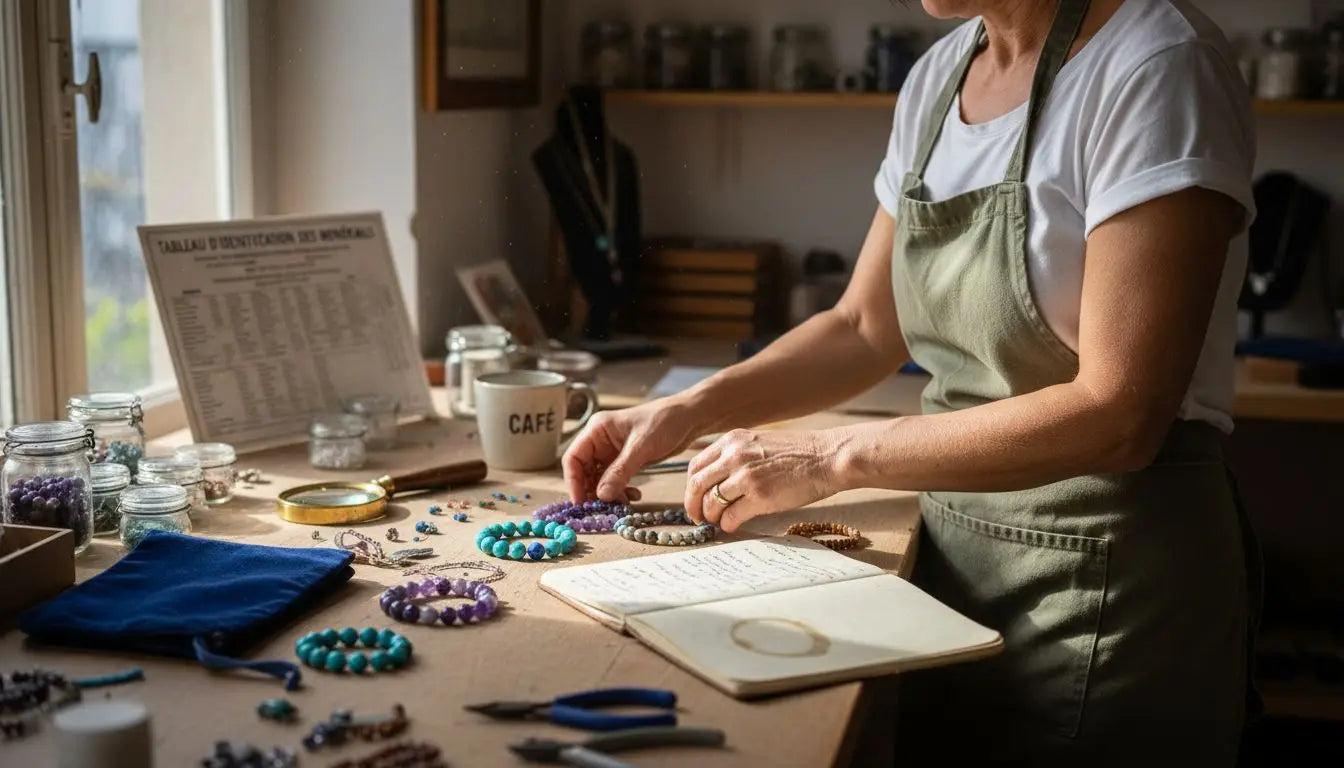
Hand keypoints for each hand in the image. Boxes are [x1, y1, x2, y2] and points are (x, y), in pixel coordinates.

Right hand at [563, 399, 703, 502]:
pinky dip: (621, 491)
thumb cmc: (665, 421)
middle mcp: (600, 441)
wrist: (689, 417)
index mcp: (597, 429)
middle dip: (592, 491)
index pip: (573, 458)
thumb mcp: (641, 447)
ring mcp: (612, 452)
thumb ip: (620, 471)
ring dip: (608, 494)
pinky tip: (634, 496)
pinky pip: (615, 481)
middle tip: (603, 509)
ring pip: (599, 479)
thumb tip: (601, 495)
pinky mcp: (625, 461)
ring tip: (623, 503)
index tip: (581, 502)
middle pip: (584, 471)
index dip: (573, 481)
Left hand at [684, 428, 844, 532]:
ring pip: (711, 503)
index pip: (696, 466)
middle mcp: (734, 456)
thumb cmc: (800, 453)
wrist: (828, 457)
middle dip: (693, 505)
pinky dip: (727, 524)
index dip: (691, 487)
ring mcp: (746, 476)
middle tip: (698, 517)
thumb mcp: (760, 443)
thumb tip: (718, 482)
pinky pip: (731, 516)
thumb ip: (737, 456)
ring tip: (719, 522)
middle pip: (697, 485)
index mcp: (732, 441)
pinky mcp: (760, 496)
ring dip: (712, 516)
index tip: (695, 499)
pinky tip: (733, 526)